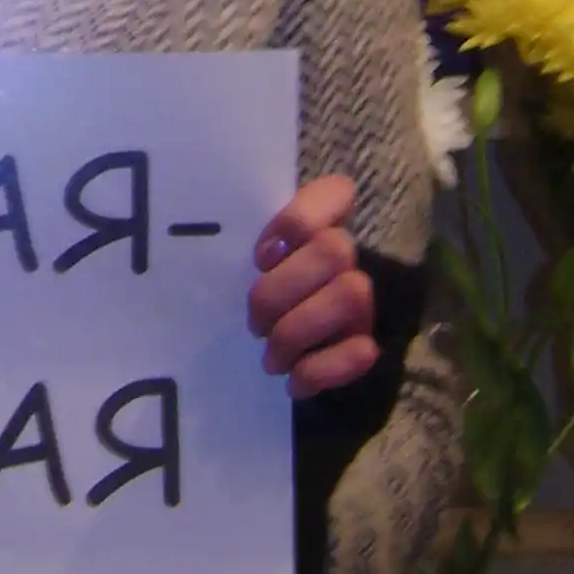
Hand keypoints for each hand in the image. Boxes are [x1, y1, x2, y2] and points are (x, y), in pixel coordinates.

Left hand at [248, 174, 376, 401]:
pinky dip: (320, 370)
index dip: (298, 220)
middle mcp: (347, 258)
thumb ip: (241, 247)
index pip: (335, 192)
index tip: (260, 256)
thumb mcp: (237, 264)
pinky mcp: (364, 344)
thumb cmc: (248, 299)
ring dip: (297, 332)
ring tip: (270, 358)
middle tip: (253, 323)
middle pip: (335, 250)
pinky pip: (361, 352)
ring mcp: (362, 303)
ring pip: (351, 295)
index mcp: (316, 228)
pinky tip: (294, 381)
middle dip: (281, 291)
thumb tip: (209, 249)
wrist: (274, 358)